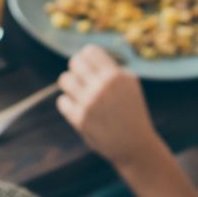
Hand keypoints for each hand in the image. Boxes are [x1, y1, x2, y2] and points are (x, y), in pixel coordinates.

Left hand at [56, 45, 167, 173]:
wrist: (135, 145)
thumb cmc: (130, 111)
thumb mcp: (130, 84)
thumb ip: (111, 67)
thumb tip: (87, 54)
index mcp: (115, 76)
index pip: (89, 51)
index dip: (86, 57)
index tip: (88, 66)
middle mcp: (102, 87)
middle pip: (75, 63)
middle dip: (76, 69)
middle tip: (82, 78)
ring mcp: (90, 103)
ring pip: (64, 80)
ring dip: (69, 84)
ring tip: (78, 91)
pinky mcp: (80, 120)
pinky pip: (62, 101)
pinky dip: (67, 103)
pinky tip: (77, 107)